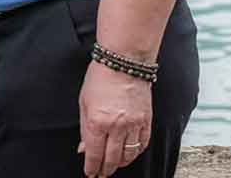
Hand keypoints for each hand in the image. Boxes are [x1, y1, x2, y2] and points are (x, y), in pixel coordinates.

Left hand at [77, 60, 152, 175]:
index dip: (92, 167)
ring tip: (113, 167)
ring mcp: (134, 125)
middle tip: (101, 174)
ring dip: (120, 164)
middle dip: (105, 169)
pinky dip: (135, 153)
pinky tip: (129, 156)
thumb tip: (84, 148)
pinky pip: (142, 144)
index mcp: (98, 121)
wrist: (124, 63)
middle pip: (112, 158)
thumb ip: (85, 128)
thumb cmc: (100, 79)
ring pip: (128, 155)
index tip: (90, 173)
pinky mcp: (147, 121)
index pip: (95, 153)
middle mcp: (117, 126)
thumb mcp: (83, 103)